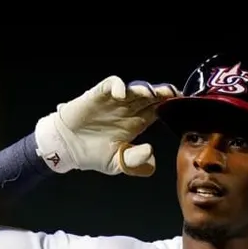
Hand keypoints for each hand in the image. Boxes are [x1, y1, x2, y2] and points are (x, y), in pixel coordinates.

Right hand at [34, 76, 178, 177]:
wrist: (67, 148)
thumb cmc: (93, 154)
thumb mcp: (117, 163)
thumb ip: (134, 160)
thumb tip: (150, 151)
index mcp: (136, 123)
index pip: (157, 110)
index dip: (168, 106)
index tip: (180, 106)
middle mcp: (128, 110)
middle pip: (149, 97)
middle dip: (162, 94)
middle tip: (173, 94)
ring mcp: (114, 101)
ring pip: (133, 89)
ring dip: (143, 89)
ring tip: (151, 93)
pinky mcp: (98, 96)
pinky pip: (111, 85)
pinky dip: (117, 86)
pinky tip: (122, 94)